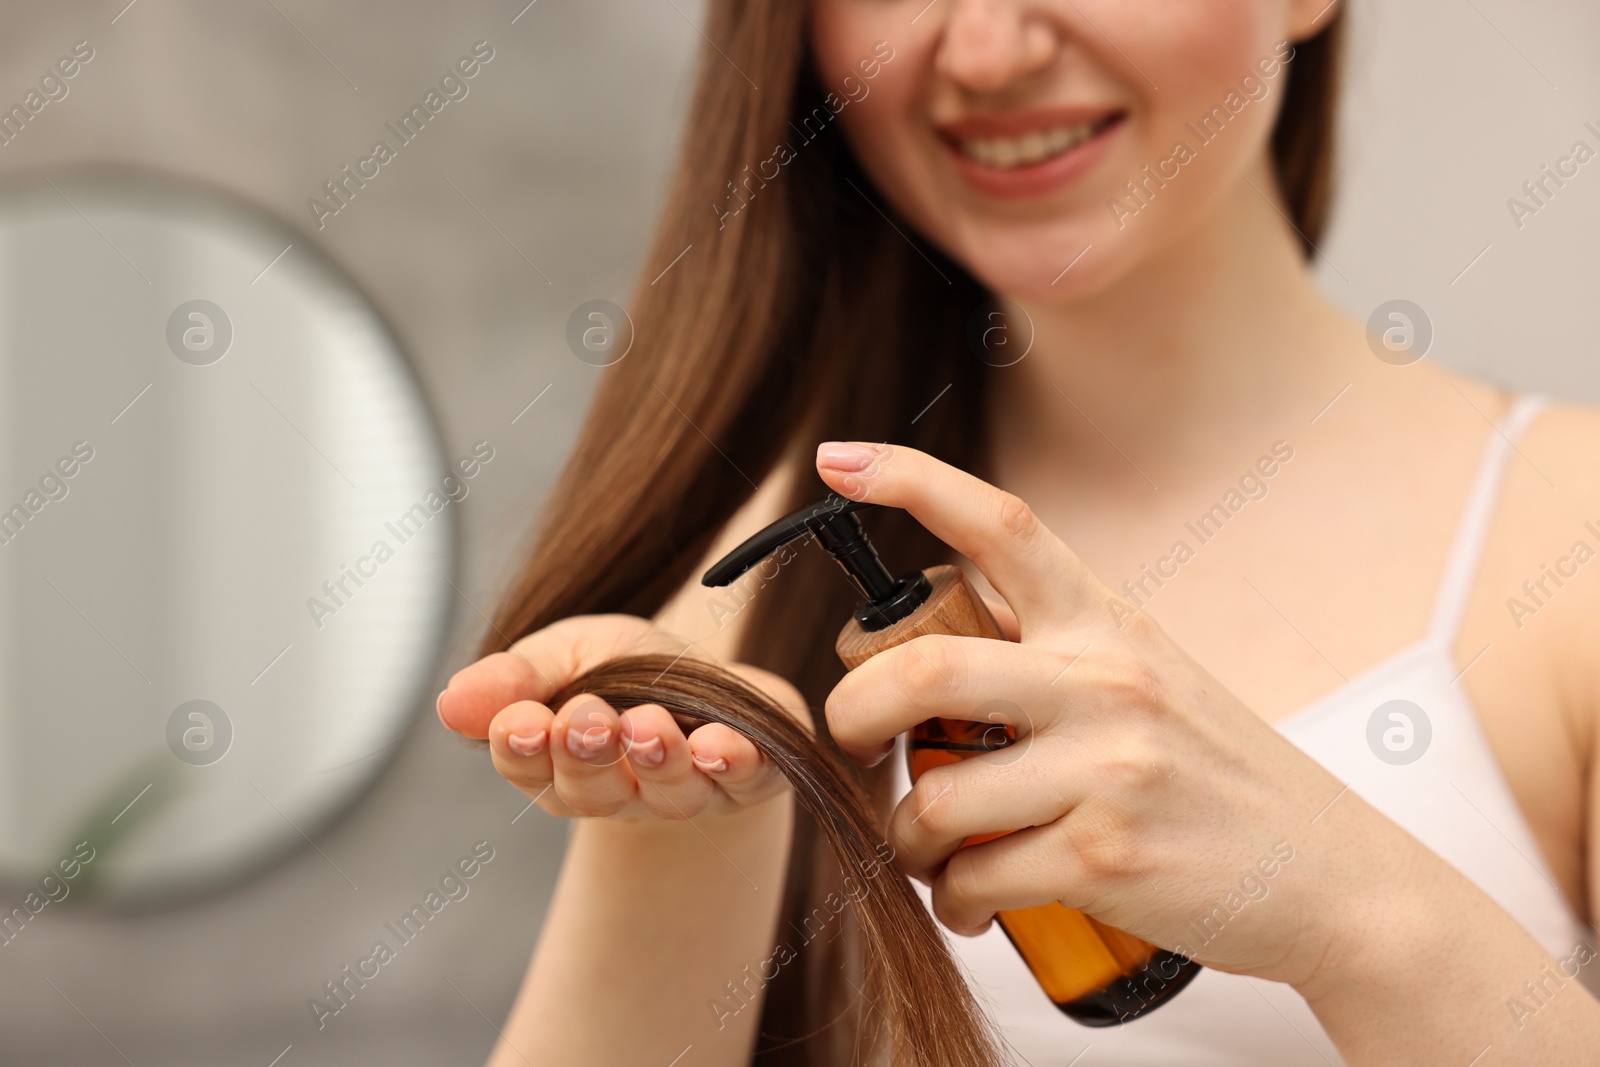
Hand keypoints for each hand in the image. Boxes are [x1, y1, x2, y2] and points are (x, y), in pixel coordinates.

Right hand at [437, 614, 806, 824]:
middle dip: (587, 756)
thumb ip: (515, 678)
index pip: (528, 768)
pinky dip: (734, 764)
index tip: (522, 723)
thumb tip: (449, 703)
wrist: (718, 687)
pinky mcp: (753, 780)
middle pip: (594, 792)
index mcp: (563, 766)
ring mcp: (690, 794)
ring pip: (669, 795)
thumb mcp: (568, 653)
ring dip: (657, 761)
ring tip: (646, 726)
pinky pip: (746, 782)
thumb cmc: (630, 673)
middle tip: (586, 720)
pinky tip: (721, 745)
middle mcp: (624, 793)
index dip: (522, 750)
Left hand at [814, 440, 1420, 989]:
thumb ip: (1057, 648)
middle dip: (853, 710)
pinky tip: (971, 903)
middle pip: (924, 667)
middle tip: (850, 739)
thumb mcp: (1149, 678)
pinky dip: (953, 900)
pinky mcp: (1105, 856)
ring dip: (907, 839)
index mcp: (1107, 624)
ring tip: (929, 854)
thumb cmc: (1221, 779)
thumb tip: (940, 637)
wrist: (1332, 879)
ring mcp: (1107, 768)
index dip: (909, 480)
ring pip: (934, 795)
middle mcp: (1104, 681)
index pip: (1000, 524)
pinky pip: (973, 877)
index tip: (838, 460)